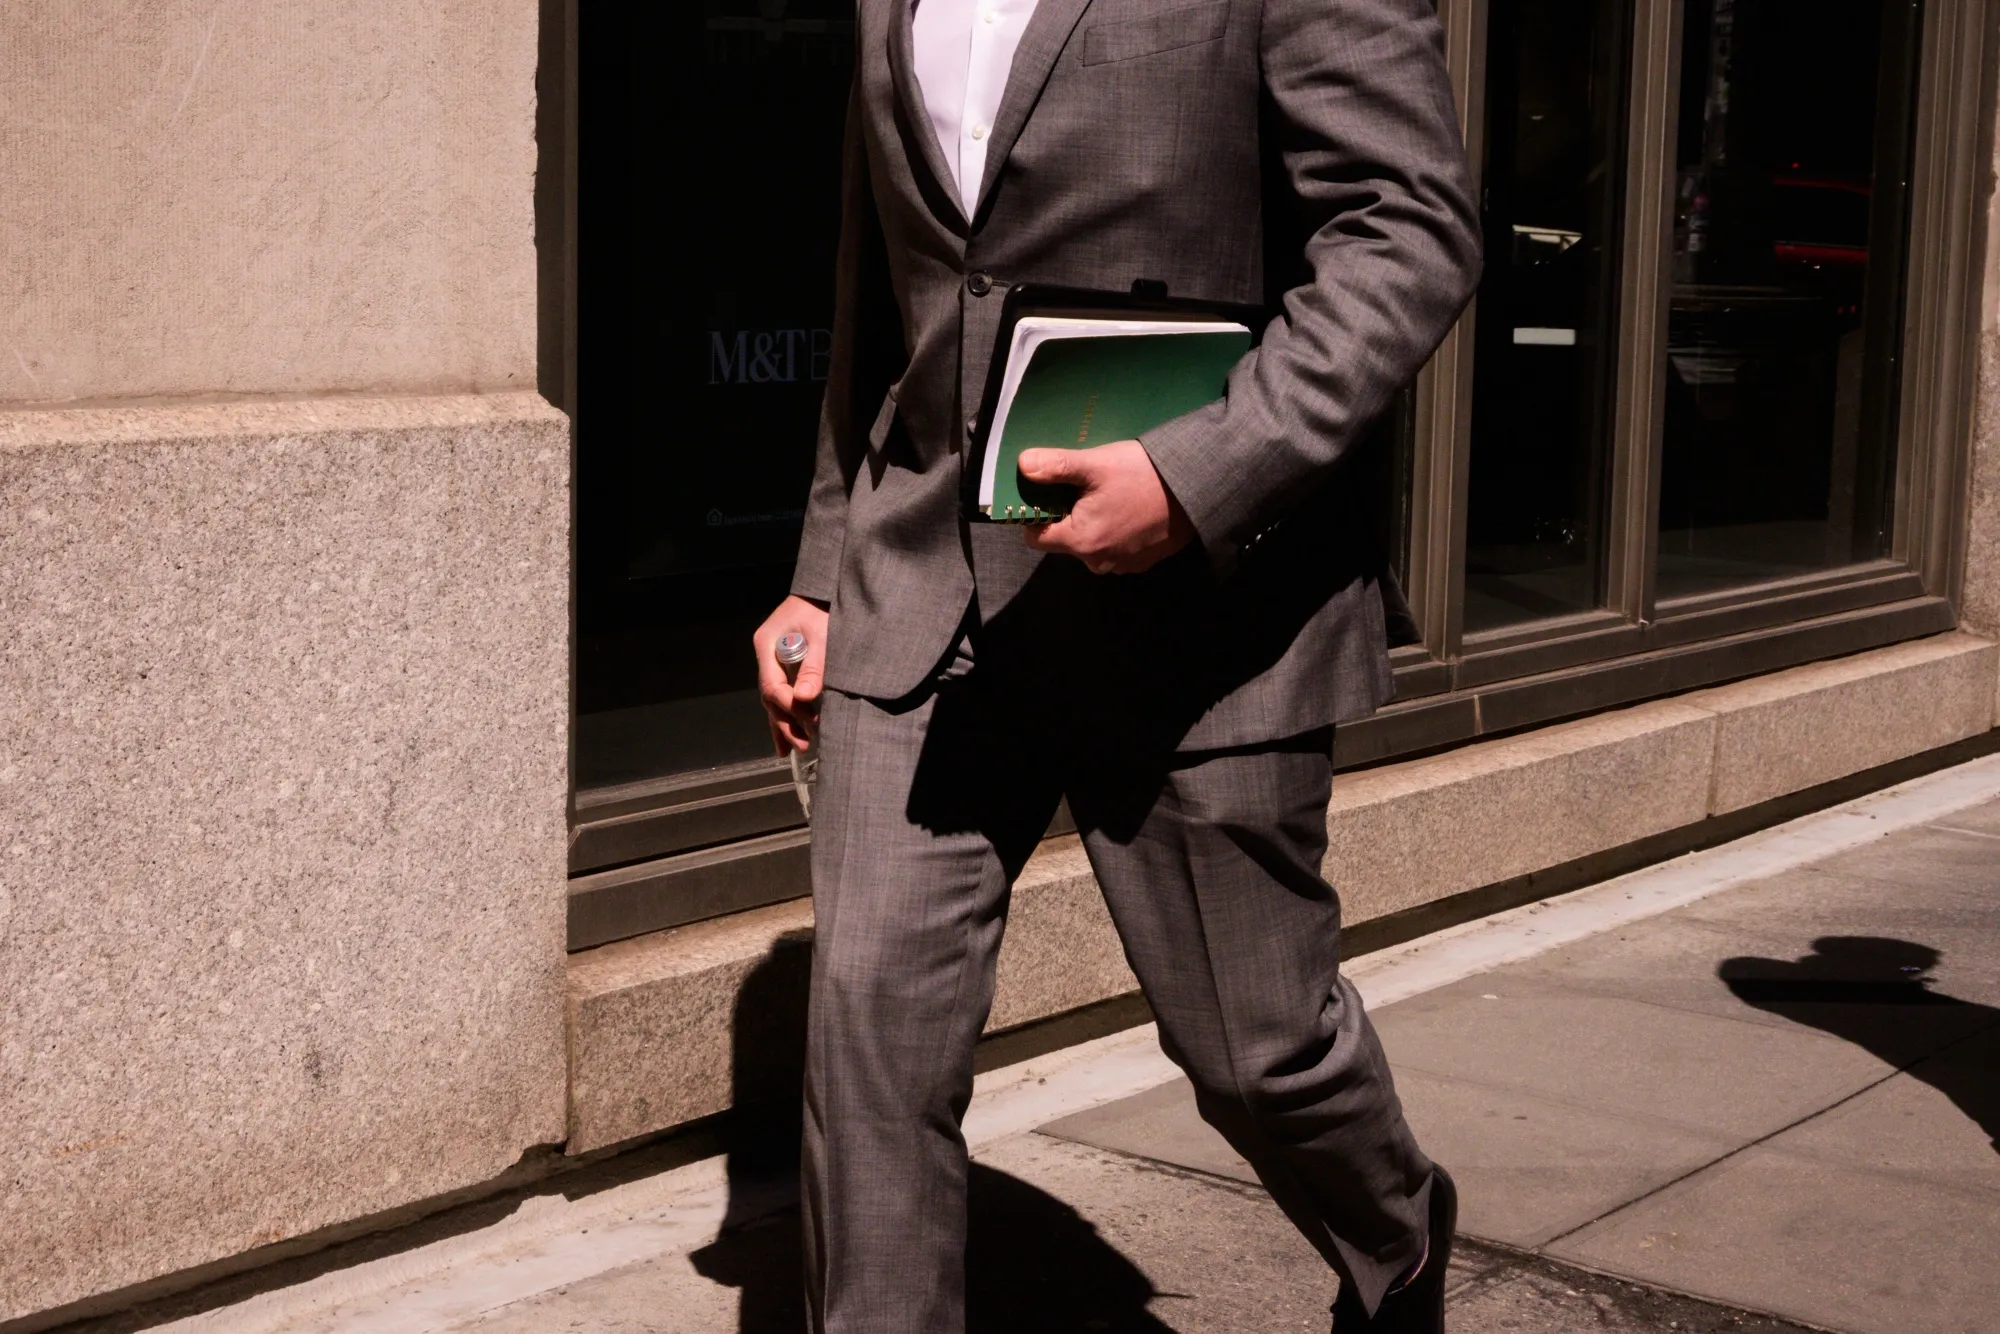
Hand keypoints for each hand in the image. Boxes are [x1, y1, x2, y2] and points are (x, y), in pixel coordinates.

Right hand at [753, 595, 829, 754]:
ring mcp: (773, 661)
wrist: (825, 591)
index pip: (773, 685)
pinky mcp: (785, 666)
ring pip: (774, 700)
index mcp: (767, 644)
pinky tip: (785, 741)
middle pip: (770, 697)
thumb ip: (813, 666)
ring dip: (784, 725)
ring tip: (793, 749)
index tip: (810, 721)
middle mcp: (766, 655)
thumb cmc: (823, 607)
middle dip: (786, 722)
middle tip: (803, 743)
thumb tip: (804, 697)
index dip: (790, 706)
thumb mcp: (822, 634)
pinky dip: (785, 716)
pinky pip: (781, 695)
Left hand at [1019, 440, 1195, 573]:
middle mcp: (1098, 561)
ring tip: (1112, 495)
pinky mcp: (1143, 562)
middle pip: (1064, 541)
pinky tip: (1130, 508)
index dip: (1036, 514)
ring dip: (1094, 524)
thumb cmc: (1144, 476)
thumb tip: (1022, 464)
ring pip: (1091, 545)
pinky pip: (1115, 548)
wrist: (1198, 489)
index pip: (1034, 538)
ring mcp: (1122, 564)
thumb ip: (1055, 466)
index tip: (1050, 493)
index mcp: (1080, 541)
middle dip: (1068, 516)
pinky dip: (1116, 531)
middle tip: (1087, 487)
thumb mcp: (1096, 464)